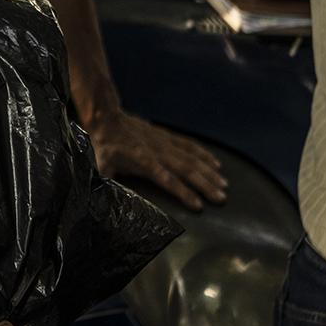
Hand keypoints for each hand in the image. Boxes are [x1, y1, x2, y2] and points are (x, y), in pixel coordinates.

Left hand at [86, 109, 225, 209]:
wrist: (107, 118)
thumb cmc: (104, 147)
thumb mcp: (101, 166)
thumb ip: (107, 183)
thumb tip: (104, 200)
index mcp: (144, 162)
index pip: (167, 180)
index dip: (184, 193)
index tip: (199, 206)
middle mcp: (159, 152)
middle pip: (187, 170)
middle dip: (206, 185)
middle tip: (221, 199)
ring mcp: (165, 143)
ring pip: (192, 158)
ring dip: (209, 172)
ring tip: (224, 185)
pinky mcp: (168, 137)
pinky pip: (190, 146)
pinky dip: (205, 155)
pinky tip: (217, 164)